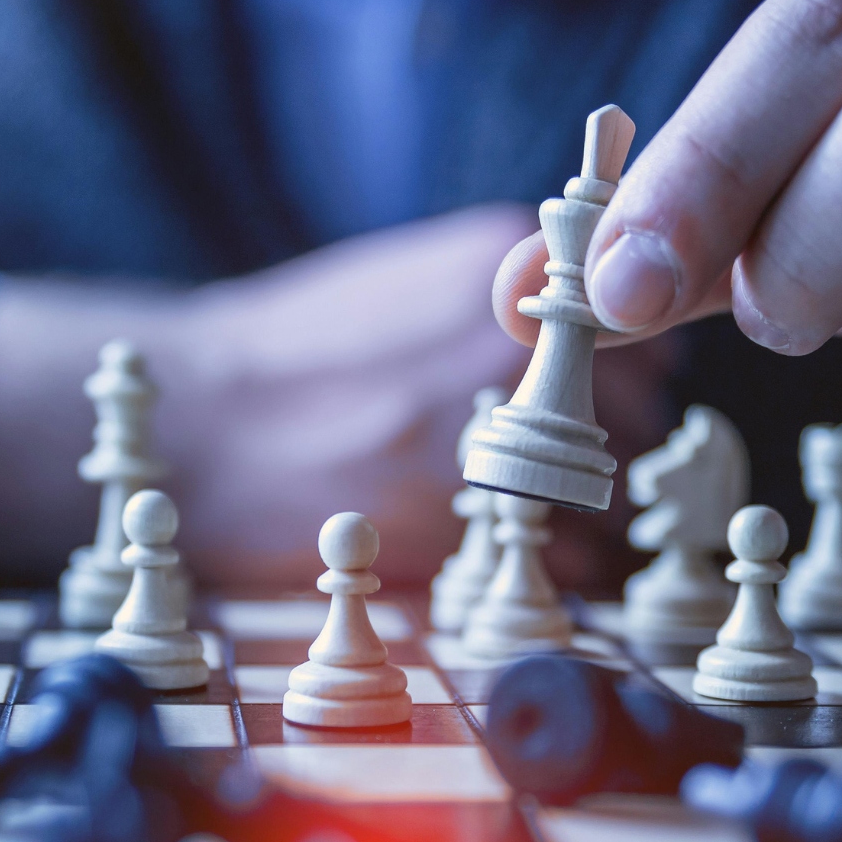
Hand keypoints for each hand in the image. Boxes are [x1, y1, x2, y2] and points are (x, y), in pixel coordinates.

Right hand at [0, 205, 670, 586]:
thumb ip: (504, 303)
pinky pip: (571, 562)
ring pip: (611, 497)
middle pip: (637, 416)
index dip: (619, 380)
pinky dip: (552, 572)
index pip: (644, 331)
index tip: (585, 404)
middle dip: (600, 452)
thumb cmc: (293, 358)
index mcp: (502, 269)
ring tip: (510, 517)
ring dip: (583, 519)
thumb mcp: (406, 282)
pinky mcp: (466, 522)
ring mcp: (495, 432)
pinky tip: (489, 552)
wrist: (197, 422)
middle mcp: (513, 344)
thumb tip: (591, 338)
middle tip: (538, 471)